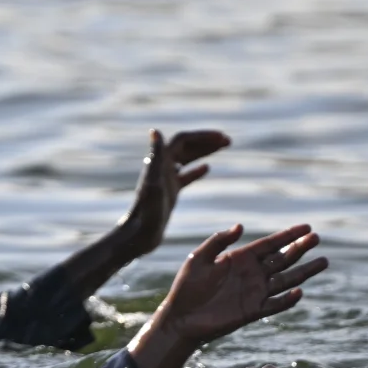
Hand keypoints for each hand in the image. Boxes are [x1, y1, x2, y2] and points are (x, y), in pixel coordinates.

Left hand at [116, 129, 229, 257]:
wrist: (138, 237)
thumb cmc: (147, 213)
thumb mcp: (154, 183)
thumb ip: (155, 158)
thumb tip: (155, 130)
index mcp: (159, 164)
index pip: (182, 140)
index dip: (202, 136)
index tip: (222, 137)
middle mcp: (160, 169)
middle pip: (185, 147)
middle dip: (205, 141)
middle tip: (228, 141)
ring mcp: (165, 181)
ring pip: (185, 159)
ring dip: (203, 151)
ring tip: (225, 147)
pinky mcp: (168, 193)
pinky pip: (183, 177)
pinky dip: (195, 170)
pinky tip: (207, 168)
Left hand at [157, 223, 324, 342]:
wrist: (180, 317)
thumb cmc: (186, 286)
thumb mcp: (198, 258)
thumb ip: (218, 241)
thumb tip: (240, 226)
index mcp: (240, 259)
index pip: (269, 244)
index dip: (288, 235)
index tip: (307, 227)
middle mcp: (252, 274)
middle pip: (282, 259)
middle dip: (300, 248)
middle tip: (317, 238)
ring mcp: (255, 292)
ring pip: (286, 280)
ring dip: (304, 271)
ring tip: (323, 261)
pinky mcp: (253, 311)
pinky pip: (275, 304)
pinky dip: (287, 299)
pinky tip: (299, 291)